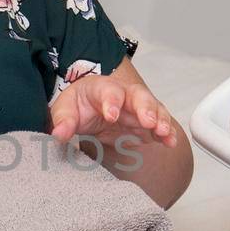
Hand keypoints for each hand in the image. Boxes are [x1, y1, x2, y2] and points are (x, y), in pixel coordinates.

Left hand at [47, 73, 179, 148]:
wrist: (88, 109)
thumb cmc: (78, 105)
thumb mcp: (65, 110)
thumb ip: (62, 121)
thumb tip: (59, 134)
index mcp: (102, 88)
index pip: (109, 91)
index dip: (111, 102)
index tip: (111, 116)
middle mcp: (124, 94)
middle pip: (139, 95)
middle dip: (146, 108)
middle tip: (149, 121)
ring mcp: (138, 108)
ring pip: (154, 109)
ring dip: (161, 120)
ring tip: (163, 132)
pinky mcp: (146, 123)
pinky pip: (159, 125)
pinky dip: (167, 133)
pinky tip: (170, 142)